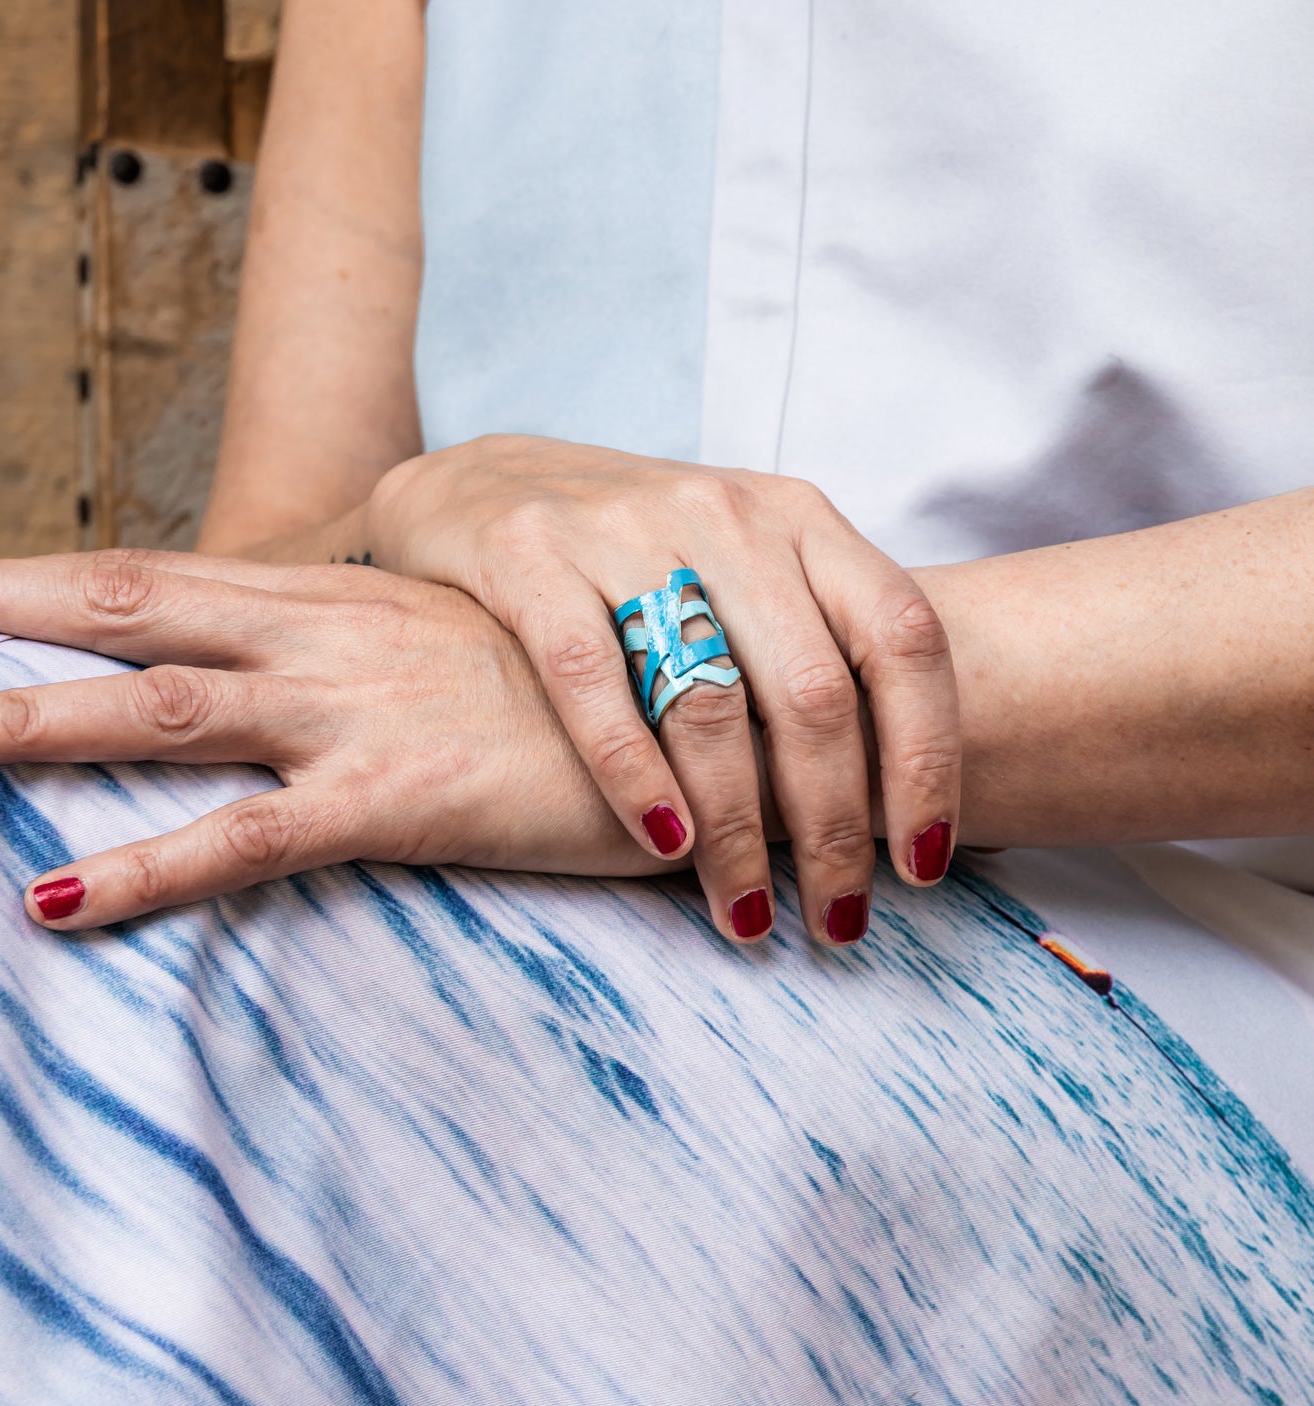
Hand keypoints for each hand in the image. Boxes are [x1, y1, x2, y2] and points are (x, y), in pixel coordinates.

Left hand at [0, 551, 660, 931]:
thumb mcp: (470, 656)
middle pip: (133, 611)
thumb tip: (317, 683)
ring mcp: (356, 710)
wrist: (713, 715)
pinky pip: (247, 838)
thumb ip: (384, 658)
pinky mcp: (398, 796)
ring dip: (32, 721)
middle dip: (5, 612)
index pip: (164, 576)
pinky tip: (55, 898)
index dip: (46, 573)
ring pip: (162, 709)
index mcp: (342, 597)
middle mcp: (330, 636)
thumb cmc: (589, 692)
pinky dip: (143, 867)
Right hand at [367, 437, 960, 944]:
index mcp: (799, 517)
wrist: (479, 484)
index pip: (904, 638)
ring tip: (746, 915)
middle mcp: (726, 514)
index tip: (922, 863)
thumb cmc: (638, 558)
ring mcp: (626, 528)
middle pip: (814, 692)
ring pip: (711, 699)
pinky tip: (665, 844)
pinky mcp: (530, 555)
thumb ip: (818, 646)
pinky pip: (595, 682)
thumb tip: (911, 796)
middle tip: (837, 921)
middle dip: (834, 829)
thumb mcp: (746, 569)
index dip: (926, 760)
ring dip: (740, 830)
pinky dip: (636, 774)